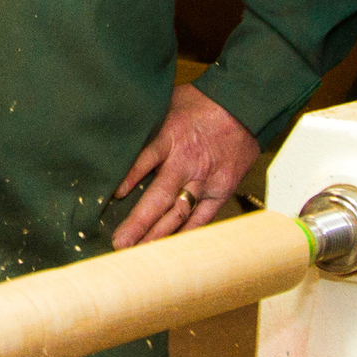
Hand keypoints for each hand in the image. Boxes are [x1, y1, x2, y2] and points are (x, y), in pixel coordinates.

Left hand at [111, 84, 259, 244]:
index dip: (127, 179)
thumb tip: (115, 136)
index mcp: (170, 137)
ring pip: (179, 214)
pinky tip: (170, 247)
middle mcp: (187, 163)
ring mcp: (205, 180)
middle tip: (119, 243)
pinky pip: (202, 218)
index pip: (144, 161)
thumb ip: (145, 126)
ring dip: (158, 235)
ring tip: (139, 253)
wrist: (244, 107)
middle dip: (138, 223)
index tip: (112, 198)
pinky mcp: (220, 191)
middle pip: (159, 198)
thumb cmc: (200, 104)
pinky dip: (186, 233)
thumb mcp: (166, 105)